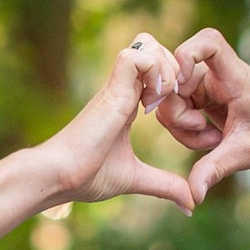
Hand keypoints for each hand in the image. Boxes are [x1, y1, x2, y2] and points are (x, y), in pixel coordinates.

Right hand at [42, 34, 194, 209]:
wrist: (58, 176)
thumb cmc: (87, 176)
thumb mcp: (136, 178)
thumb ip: (164, 186)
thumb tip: (191, 204)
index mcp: (127, 103)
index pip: (157, 68)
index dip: (176, 83)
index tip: (180, 115)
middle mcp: (122, 89)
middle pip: (155, 48)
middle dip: (177, 70)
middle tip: (179, 103)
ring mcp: (116, 86)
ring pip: (148, 45)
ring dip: (167, 69)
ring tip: (166, 101)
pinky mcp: (110, 90)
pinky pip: (137, 56)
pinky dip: (155, 71)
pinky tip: (156, 101)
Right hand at [161, 27, 249, 203]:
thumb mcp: (246, 154)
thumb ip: (215, 169)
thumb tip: (192, 196)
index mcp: (235, 77)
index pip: (209, 42)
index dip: (187, 53)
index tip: (180, 83)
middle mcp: (219, 74)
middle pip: (175, 80)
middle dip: (178, 114)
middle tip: (202, 132)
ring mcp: (209, 85)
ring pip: (173, 99)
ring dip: (184, 126)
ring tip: (213, 141)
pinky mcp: (203, 96)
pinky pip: (179, 109)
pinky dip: (188, 129)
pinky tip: (211, 140)